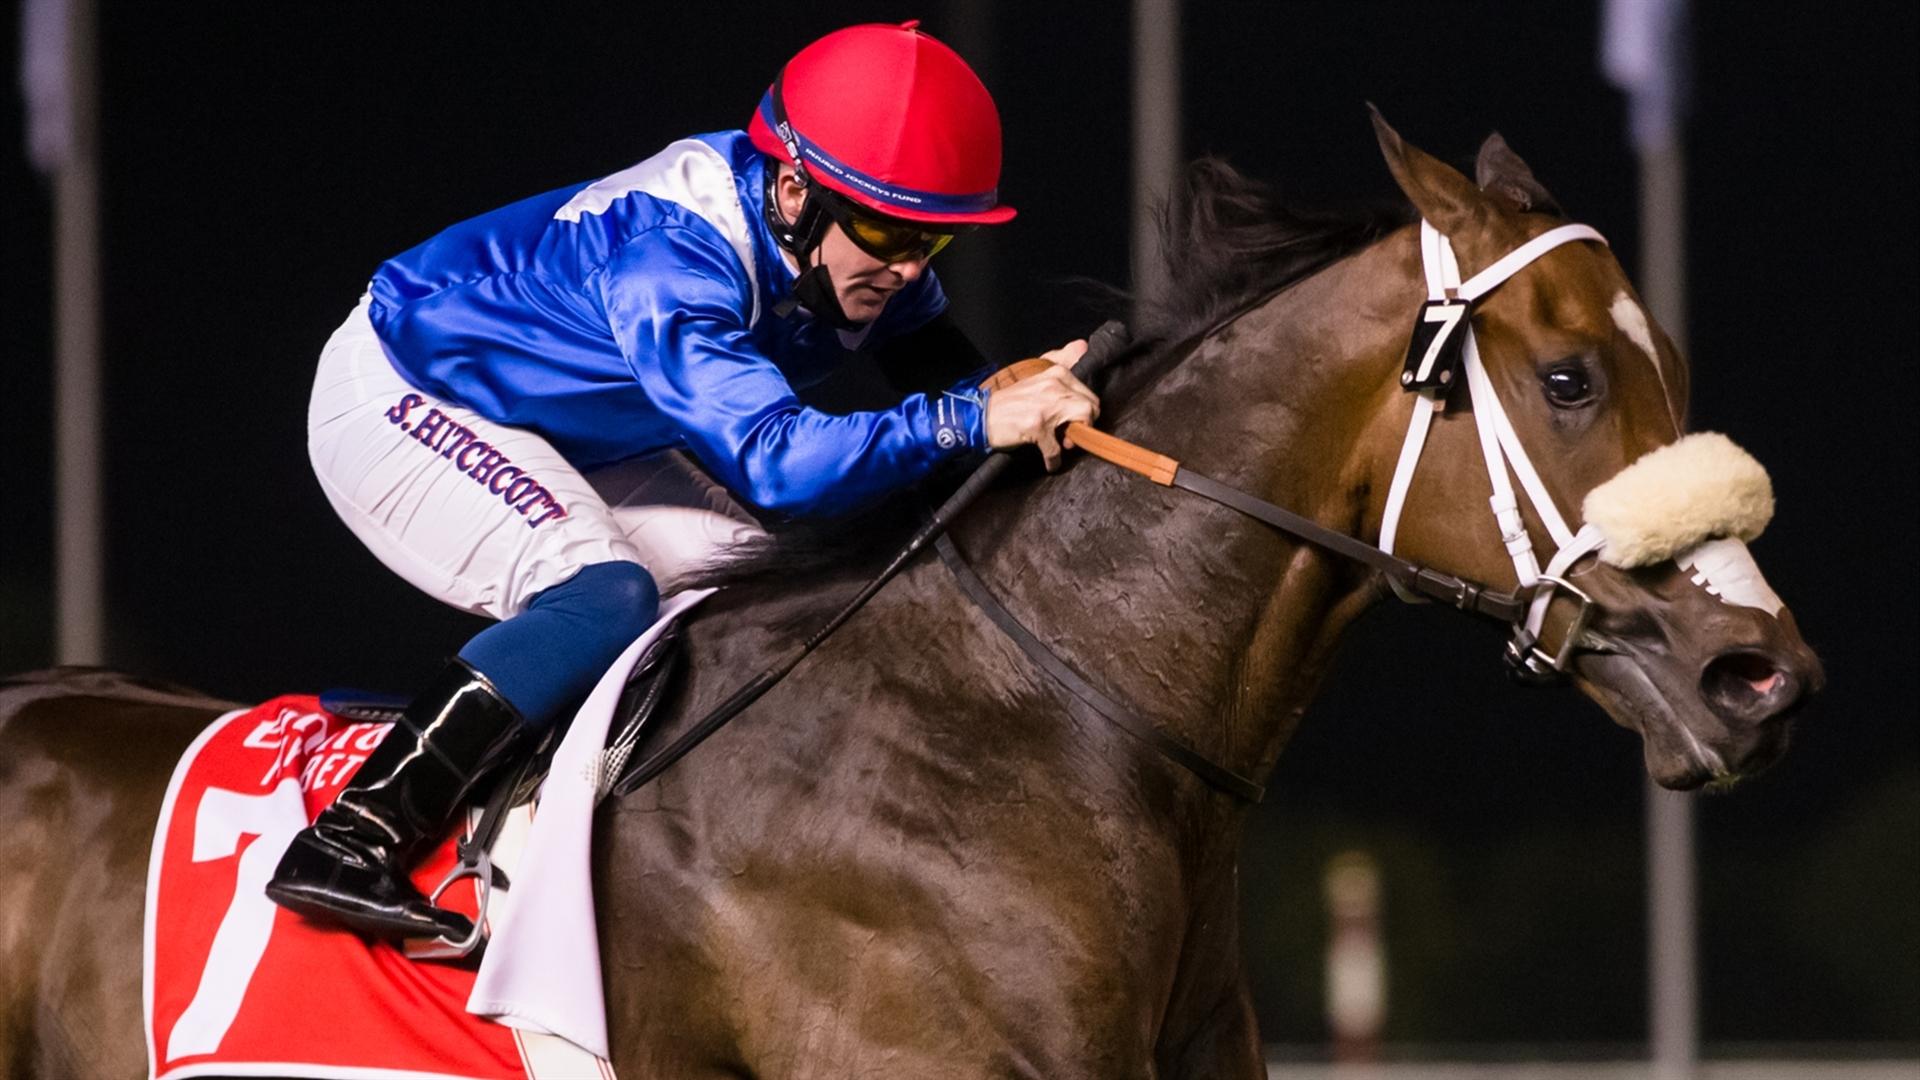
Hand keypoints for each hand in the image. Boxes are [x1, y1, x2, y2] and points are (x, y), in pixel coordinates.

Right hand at [984, 339, 1099, 470]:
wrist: (980, 416)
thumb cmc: (1009, 402)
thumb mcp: (1036, 377)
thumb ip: (1060, 360)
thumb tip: (1083, 345)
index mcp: (1057, 374)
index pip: (1089, 395)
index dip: (1086, 412)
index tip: (1074, 421)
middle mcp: (1054, 385)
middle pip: (1090, 408)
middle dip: (1085, 426)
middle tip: (1069, 435)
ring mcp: (1045, 405)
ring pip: (1080, 425)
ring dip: (1072, 441)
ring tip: (1061, 445)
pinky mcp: (1036, 426)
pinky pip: (1055, 450)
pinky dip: (1053, 460)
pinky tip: (1048, 462)